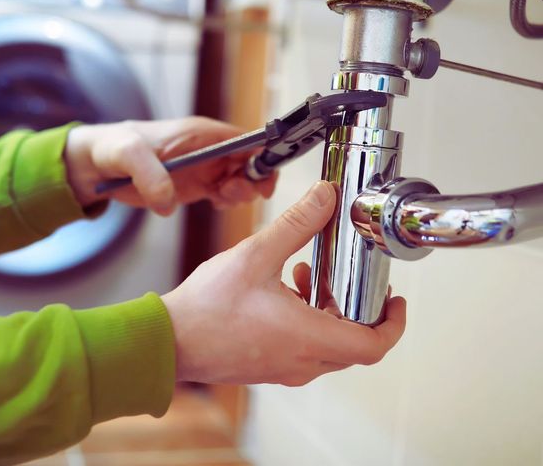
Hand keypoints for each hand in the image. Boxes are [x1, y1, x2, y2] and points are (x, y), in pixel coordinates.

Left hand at [64, 117, 276, 214]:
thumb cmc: (114, 147)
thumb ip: (149, 174)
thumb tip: (169, 202)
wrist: (97, 164)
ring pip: (241, 180)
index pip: (247, 140)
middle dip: (252, 180)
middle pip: (251, 162)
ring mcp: (205, 168)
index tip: (263, 180)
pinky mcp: (196, 185)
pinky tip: (214, 203)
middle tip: (229, 193)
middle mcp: (209, 149)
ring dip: (239, 193)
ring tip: (218, 199)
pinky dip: (226, 201)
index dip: (263, 156)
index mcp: (201, 133)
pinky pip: (224, 194)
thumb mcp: (127, 154)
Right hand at [162, 181, 405, 385]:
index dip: (393, 323)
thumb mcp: (257, 255)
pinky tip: (283, 288)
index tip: (395, 301)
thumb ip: (296, 224)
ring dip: (329, 310)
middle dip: (358, 308)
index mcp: (307, 337)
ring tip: (309, 274)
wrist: (168, 340)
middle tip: (351, 278)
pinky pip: (304, 348)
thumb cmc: (207, 307)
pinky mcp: (269, 365)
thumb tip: (325, 197)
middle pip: (354, 343)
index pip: (373, 345)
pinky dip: (307, 319)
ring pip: (328, 345)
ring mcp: (284, 367)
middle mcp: (301, 361)